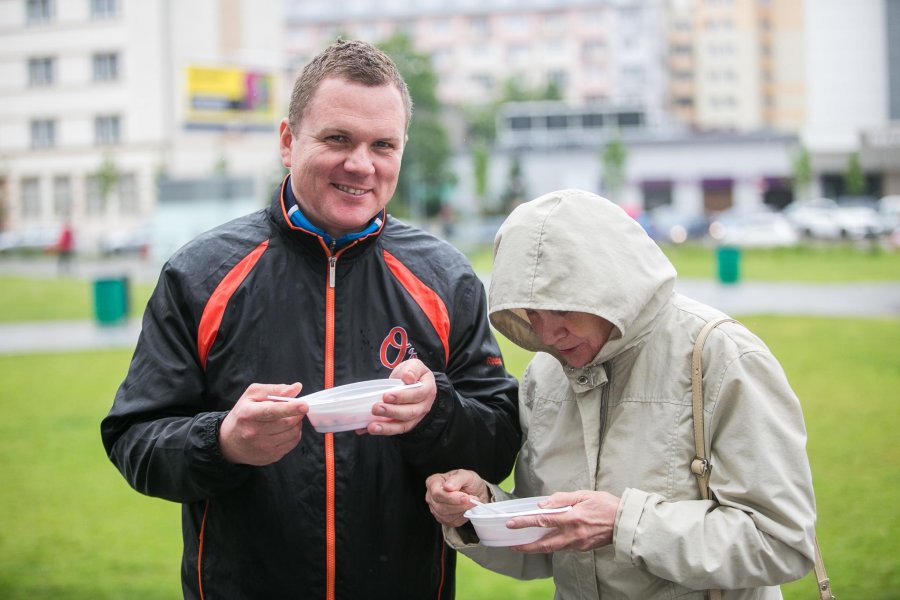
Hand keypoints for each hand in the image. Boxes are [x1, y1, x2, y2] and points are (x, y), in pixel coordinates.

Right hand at [219, 382, 306, 465]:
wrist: (229, 442)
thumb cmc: (242, 414)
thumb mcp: (252, 395)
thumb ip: (274, 390)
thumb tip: (296, 388)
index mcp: (248, 414)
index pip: (271, 411)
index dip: (290, 408)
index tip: (304, 405)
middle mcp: (253, 432)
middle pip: (286, 423)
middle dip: (297, 414)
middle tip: (298, 408)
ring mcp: (262, 447)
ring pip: (292, 434)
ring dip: (297, 424)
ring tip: (290, 418)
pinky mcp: (270, 457)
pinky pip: (292, 444)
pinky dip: (294, 434)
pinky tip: (286, 429)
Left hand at [364, 359, 436, 435]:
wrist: (412, 384)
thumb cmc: (412, 374)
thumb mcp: (414, 365)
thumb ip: (412, 369)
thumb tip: (408, 377)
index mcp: (427, 390)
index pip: (417, 394)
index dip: (402, 396)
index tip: (386, 395)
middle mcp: (423, 406)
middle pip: (410, 412)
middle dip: (392, 412)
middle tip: (376, 408)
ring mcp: (415, 418)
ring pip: (403, 426)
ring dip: (386, 427)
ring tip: (372, 427)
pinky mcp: (404, 424)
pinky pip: (394, 430)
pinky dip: (381, 430)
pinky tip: (366, 429)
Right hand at [425, 469, 488, 527]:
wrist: (476, 492)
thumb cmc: (469, 482)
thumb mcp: (466, 475)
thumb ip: (457, 479)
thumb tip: (448, 486)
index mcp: (434, 482)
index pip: (437, 493)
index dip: (451, 497)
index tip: (465, 497)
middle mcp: (431, 496)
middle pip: (440, 506)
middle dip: (459, 505)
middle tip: (472, 500)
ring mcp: (435, 509)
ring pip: (446, 516)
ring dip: (461, 510)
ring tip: (471, 503)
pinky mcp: (443, 519)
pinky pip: (451, 522)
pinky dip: (461, 517)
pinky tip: (466, 509)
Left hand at [506, 490, 620, 552]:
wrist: (625, 522)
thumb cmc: (606, 505)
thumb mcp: (584, 495)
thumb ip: (562, 499)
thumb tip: (542, 505)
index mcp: (572, 518)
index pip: (543, 521)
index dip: (525, 522)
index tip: (512, 523)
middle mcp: (573, 534)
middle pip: (544, 544)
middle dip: (527, 546)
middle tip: (514, 545)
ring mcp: (578, 543)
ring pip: (553, 548)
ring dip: (538, 548)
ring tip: (526, 545)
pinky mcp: (583, 548)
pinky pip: (564, 547)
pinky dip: (553, 545)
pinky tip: (547, 541)